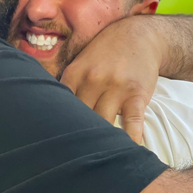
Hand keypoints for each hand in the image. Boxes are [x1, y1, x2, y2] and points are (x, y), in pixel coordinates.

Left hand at [60, 17, 164, 143]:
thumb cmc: (105, 51)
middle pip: (80, 118)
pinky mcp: (136, 93)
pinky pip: (132, 122)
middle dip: (76, 137)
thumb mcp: (81, 61)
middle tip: (72, 155)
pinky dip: (130, 140)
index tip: (54, 141)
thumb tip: (53, 111)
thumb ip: (70, 84)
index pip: (61, 106)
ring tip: (96, 158)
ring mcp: (115, 87)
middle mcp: (92, 79)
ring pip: (103, 123)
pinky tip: (127, 152)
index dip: (57, 126)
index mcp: (74, 73)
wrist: (138, 34)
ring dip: (101, 141)